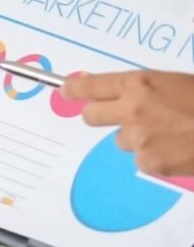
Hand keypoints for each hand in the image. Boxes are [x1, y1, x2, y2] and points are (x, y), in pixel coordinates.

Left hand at [67, 70, 193, 186]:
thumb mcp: (177, 83)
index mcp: (139, 84)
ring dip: (138, 138)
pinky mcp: (150, 164)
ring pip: (121, 140)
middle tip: (123, 116)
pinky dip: (157, 156)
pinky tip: (179, 149)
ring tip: (171, 133)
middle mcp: (131, 110)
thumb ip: (146, 89)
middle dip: (101, 115)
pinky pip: (142, 160)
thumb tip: (121, 93)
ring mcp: (139, 139)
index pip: (90, 86)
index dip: (74, 89)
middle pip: (90, 116)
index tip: (66, 91)